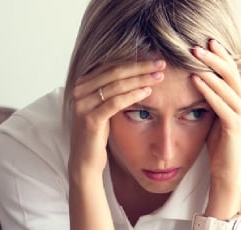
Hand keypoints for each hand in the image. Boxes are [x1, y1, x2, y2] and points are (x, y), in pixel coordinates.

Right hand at [68, 60, 165, 177]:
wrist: (85, 160)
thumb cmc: (99, 132)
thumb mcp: (105, 106)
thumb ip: (113, 88)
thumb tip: (138, 70)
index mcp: (82, 83)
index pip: (111, 65)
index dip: (134, 60)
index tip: (155, 59)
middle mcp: (79, 90)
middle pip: (114, 72)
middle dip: (140, 67)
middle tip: (161, 63)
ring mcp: (82, 104)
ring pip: (116, 85)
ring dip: (140, 79)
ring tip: (159, 77)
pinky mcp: (89, 119)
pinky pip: (115, 103)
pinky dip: (133, 96)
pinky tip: (148, 92)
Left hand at [192, 39, 240, 194]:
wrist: (228, 167)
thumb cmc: (220, 140)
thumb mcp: (217, 112)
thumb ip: (214, 94)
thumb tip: (199, 75)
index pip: (232, 69)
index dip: (221, 54)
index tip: (207, 41)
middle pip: (230, 72)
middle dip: (213, 58)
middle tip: (196, 46)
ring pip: (225, 85)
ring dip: (208, 70)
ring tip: (193, 58)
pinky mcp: (234, 125)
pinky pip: (220, 103)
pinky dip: (207, 90)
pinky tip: (195, 80)